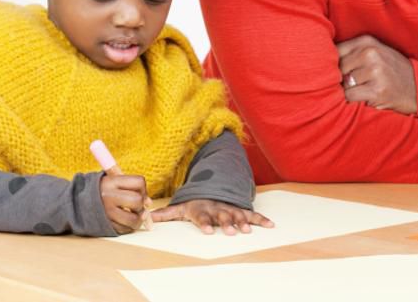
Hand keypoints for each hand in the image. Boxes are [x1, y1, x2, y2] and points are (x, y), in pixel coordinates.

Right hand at [100, 174, 150, 234]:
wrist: (76, 204)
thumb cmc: (101, 191)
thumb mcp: (112, 182)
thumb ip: (131, 187)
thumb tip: (148, 203)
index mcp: (111, 182)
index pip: (139, 182)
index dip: (143, 188)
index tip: (138, 192)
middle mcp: (108, 197)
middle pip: (137, 200)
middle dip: (141, 205)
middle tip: (136, 206)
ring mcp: (107, 213)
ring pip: (134, 219)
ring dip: (138, 219)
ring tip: (133, 216)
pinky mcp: (106, 226)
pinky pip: (126, 229)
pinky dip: (129, 227)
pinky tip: (124, 222)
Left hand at [152, 200, 274, 235]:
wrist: (213, 186)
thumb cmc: (194, 203)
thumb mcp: (179, 207)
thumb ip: (165, 215)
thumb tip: (147, 218)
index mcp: (201, 208)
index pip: (202, 216)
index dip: (204, 223)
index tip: (207, 230)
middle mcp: (217, 207)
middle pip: (221, 216)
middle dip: (226, 223)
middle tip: (230, 231)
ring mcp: (230, 208)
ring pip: (237, 214)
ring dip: (243, 222)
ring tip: (247, 230)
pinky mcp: (240, 209)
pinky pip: (252, 214)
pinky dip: (261, 219)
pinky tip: (270, 225)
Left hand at [337, 34, 416, 113]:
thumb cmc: (391, 71)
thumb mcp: (375, 52)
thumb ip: (352, 52)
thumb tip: (319, 59)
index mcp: (366, 41)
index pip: (334, 51)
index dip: (332, 65)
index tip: (337, 72)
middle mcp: (370, 52)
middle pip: (336, 68)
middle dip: (340, 79)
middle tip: (354, 84)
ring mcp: (374, 71)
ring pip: (342, 84)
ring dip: (348, 91)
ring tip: (363, 90)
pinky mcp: (377, 90)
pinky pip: (349, 96)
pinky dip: (353, 101)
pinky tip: (365, 98)